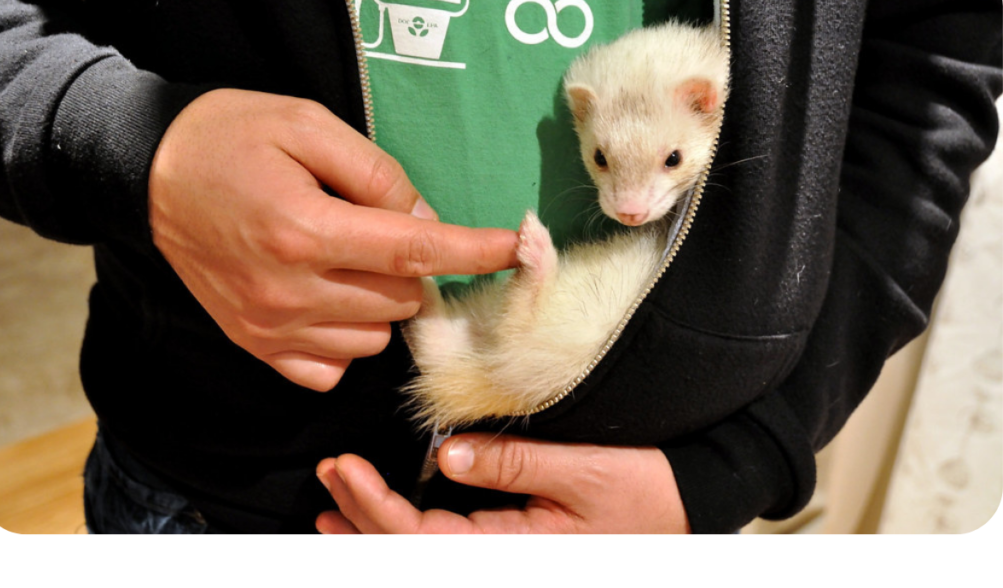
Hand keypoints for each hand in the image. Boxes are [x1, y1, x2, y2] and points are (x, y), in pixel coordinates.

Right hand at [148, 89, 517, 391]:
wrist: (148, 172)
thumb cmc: (232, 137)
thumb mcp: (309, 125)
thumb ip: (377, 174)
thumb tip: (428, 219)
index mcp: (307, 229)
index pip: (416, 250)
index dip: (476, 250)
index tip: (518, 247)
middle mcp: (290, 289)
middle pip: (401, 298)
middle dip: (409, 265)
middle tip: (375, 227)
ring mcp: (269, 326)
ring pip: (374, 336)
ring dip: (380, 302)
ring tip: (343, 257)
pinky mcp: (254, 343)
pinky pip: (332, 366)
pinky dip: (345, 337)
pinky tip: (325, 297)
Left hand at [315, 433, 690, 534]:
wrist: (685, 511)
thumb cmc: (644, 492)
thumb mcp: (585, 471)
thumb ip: (516, 464)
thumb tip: (446, 454)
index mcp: (512, 548)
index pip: (420, 539)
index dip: (372, 508)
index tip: (342, 469)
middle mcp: (501, 557)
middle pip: (410, 552)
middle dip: (359, 519)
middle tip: (327, 476)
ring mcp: (504, 552)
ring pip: (423, 555)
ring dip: (372, 534)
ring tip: (330, 511)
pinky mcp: (510, 544)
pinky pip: (446, 546)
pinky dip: (404, 536)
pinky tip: (380, 525)